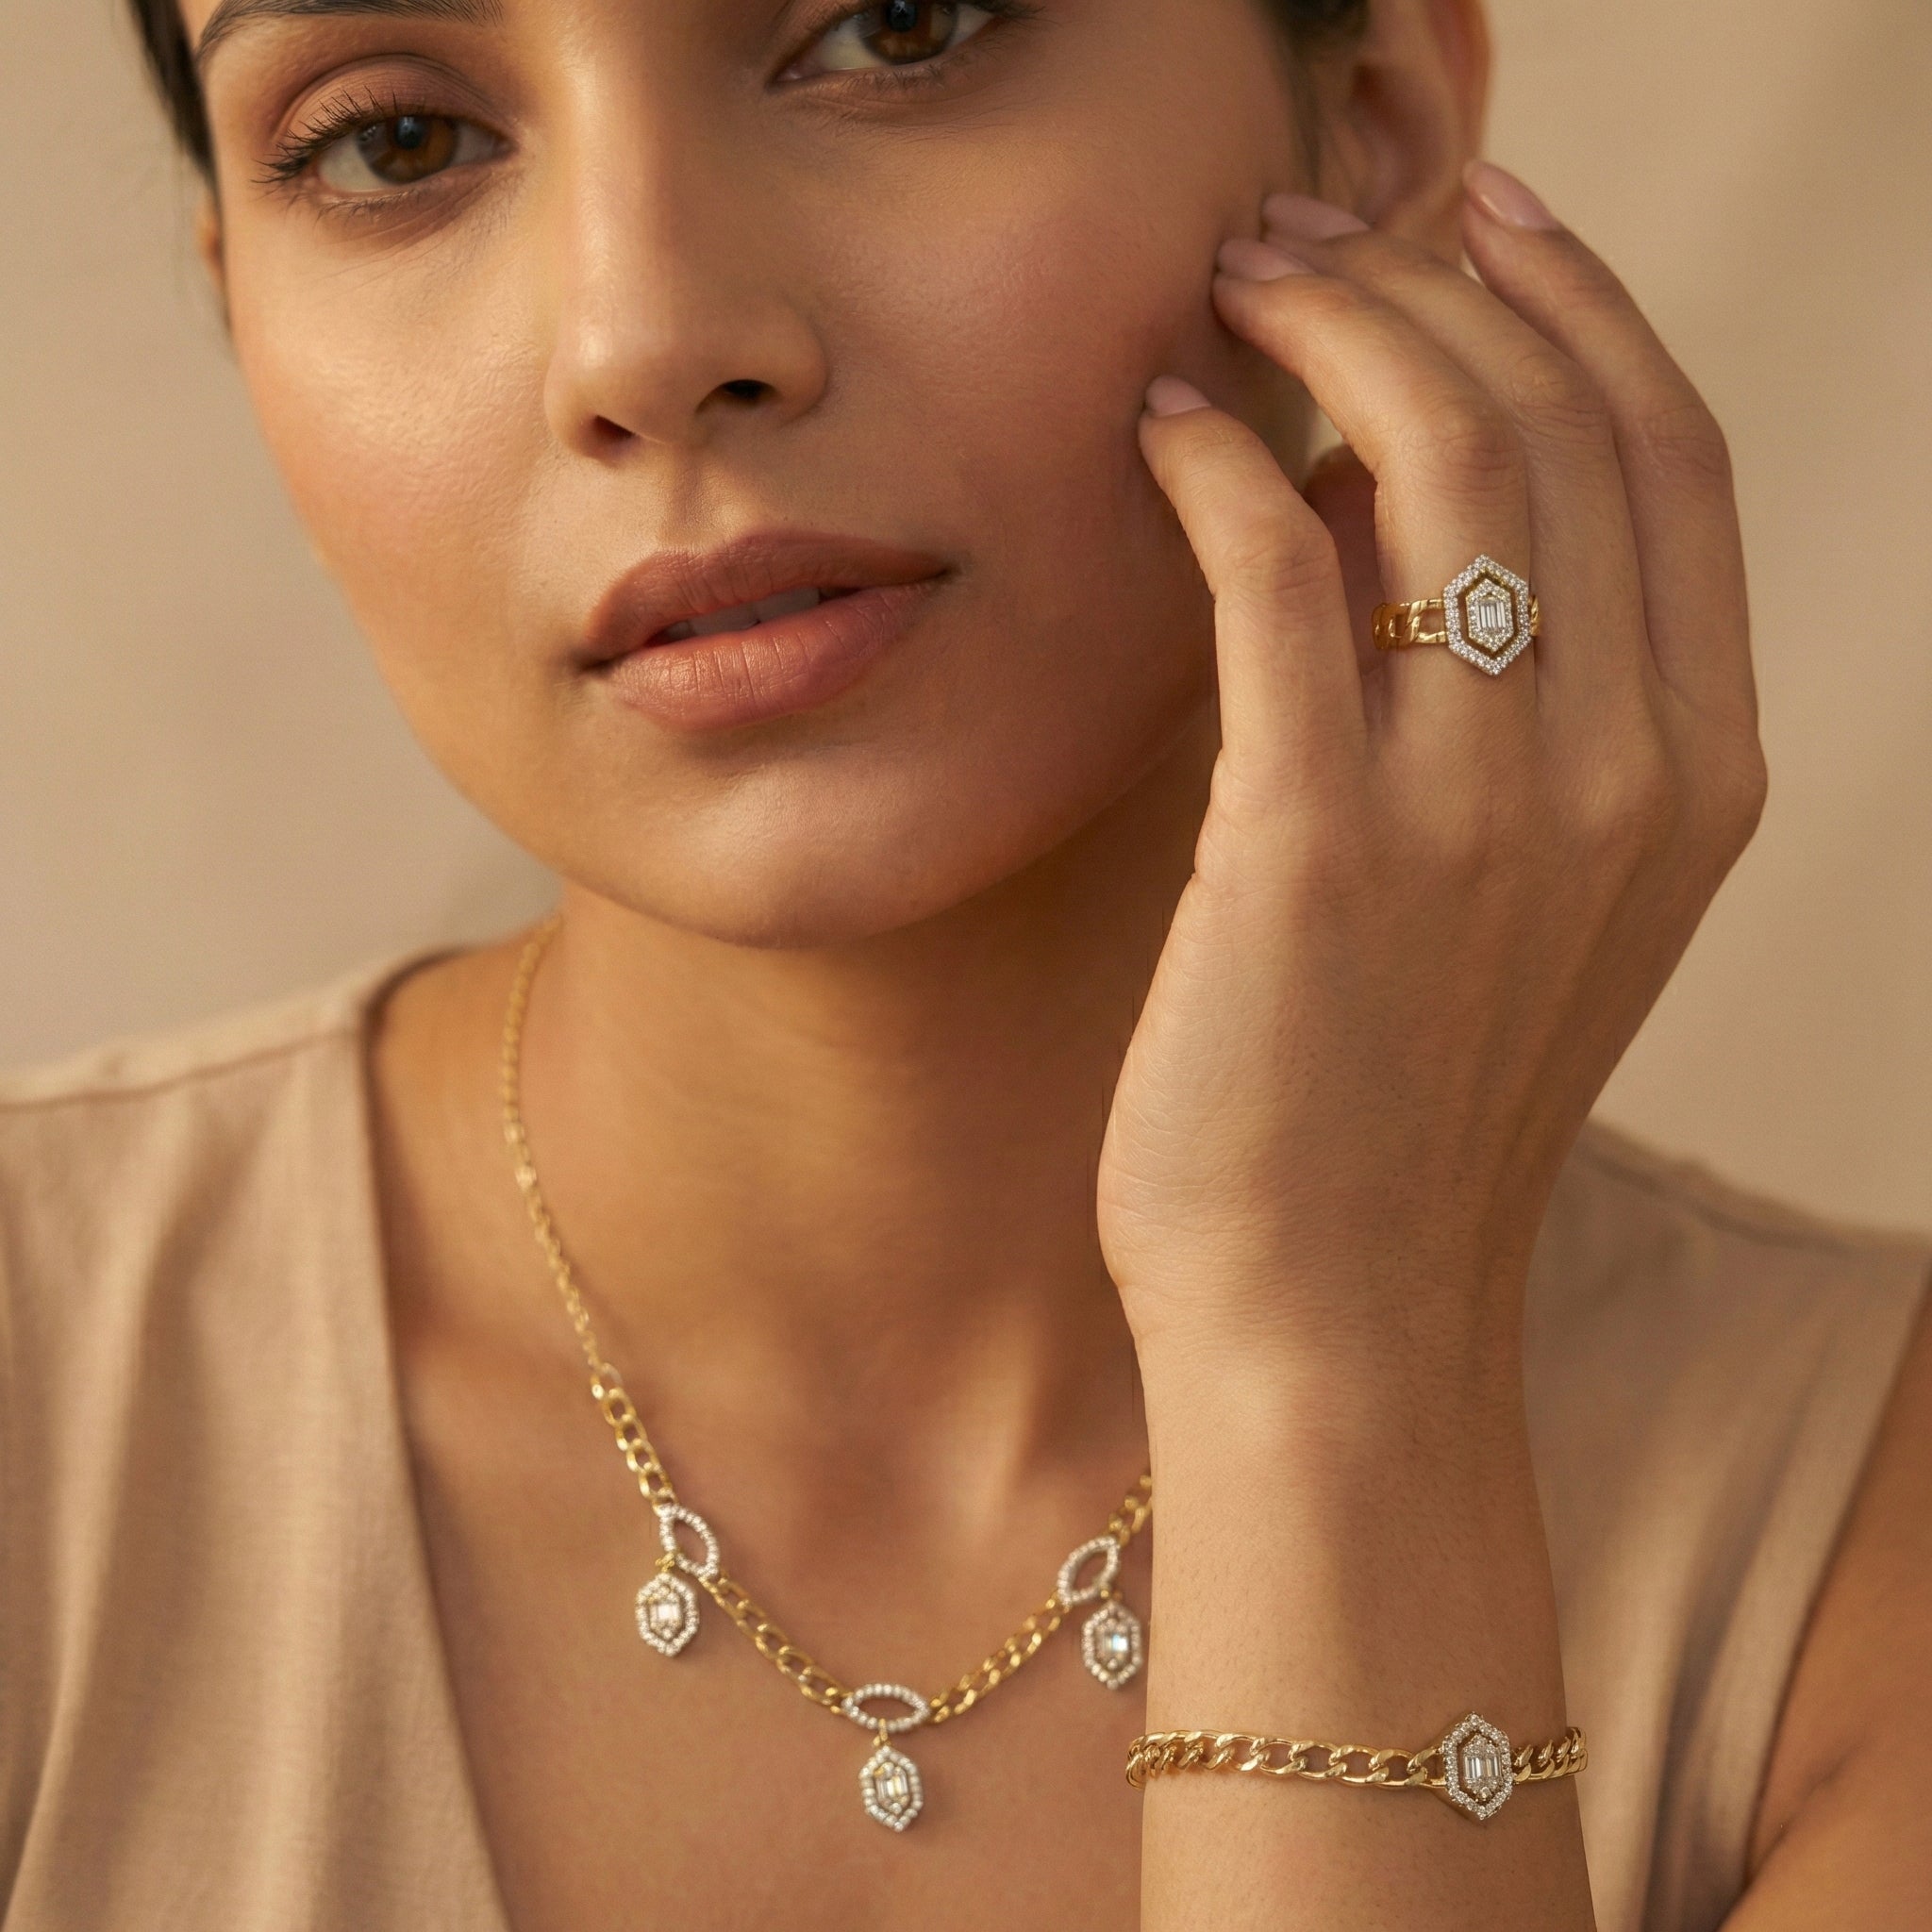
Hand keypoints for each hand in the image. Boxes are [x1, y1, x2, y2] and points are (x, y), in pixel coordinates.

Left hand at [1097, 166, 1766, 1391]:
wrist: (1336, 1315)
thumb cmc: (1397, 1106)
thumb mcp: (1514, 898)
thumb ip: (1496, 695)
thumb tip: (1392, 484)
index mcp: (1696, 775)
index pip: (1668, 453)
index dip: (1574, 301)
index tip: (1475, 217)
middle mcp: (1623, 770)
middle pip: (1560, 418)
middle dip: (1434, 276)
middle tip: (1307, 231)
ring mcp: (1481, 808)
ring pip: (1440, 457)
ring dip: (1330, 328)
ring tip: (1231, 288)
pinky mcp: (1317, 846)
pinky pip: (1278, 578)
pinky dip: (1218, 467)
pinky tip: (1158, 431)